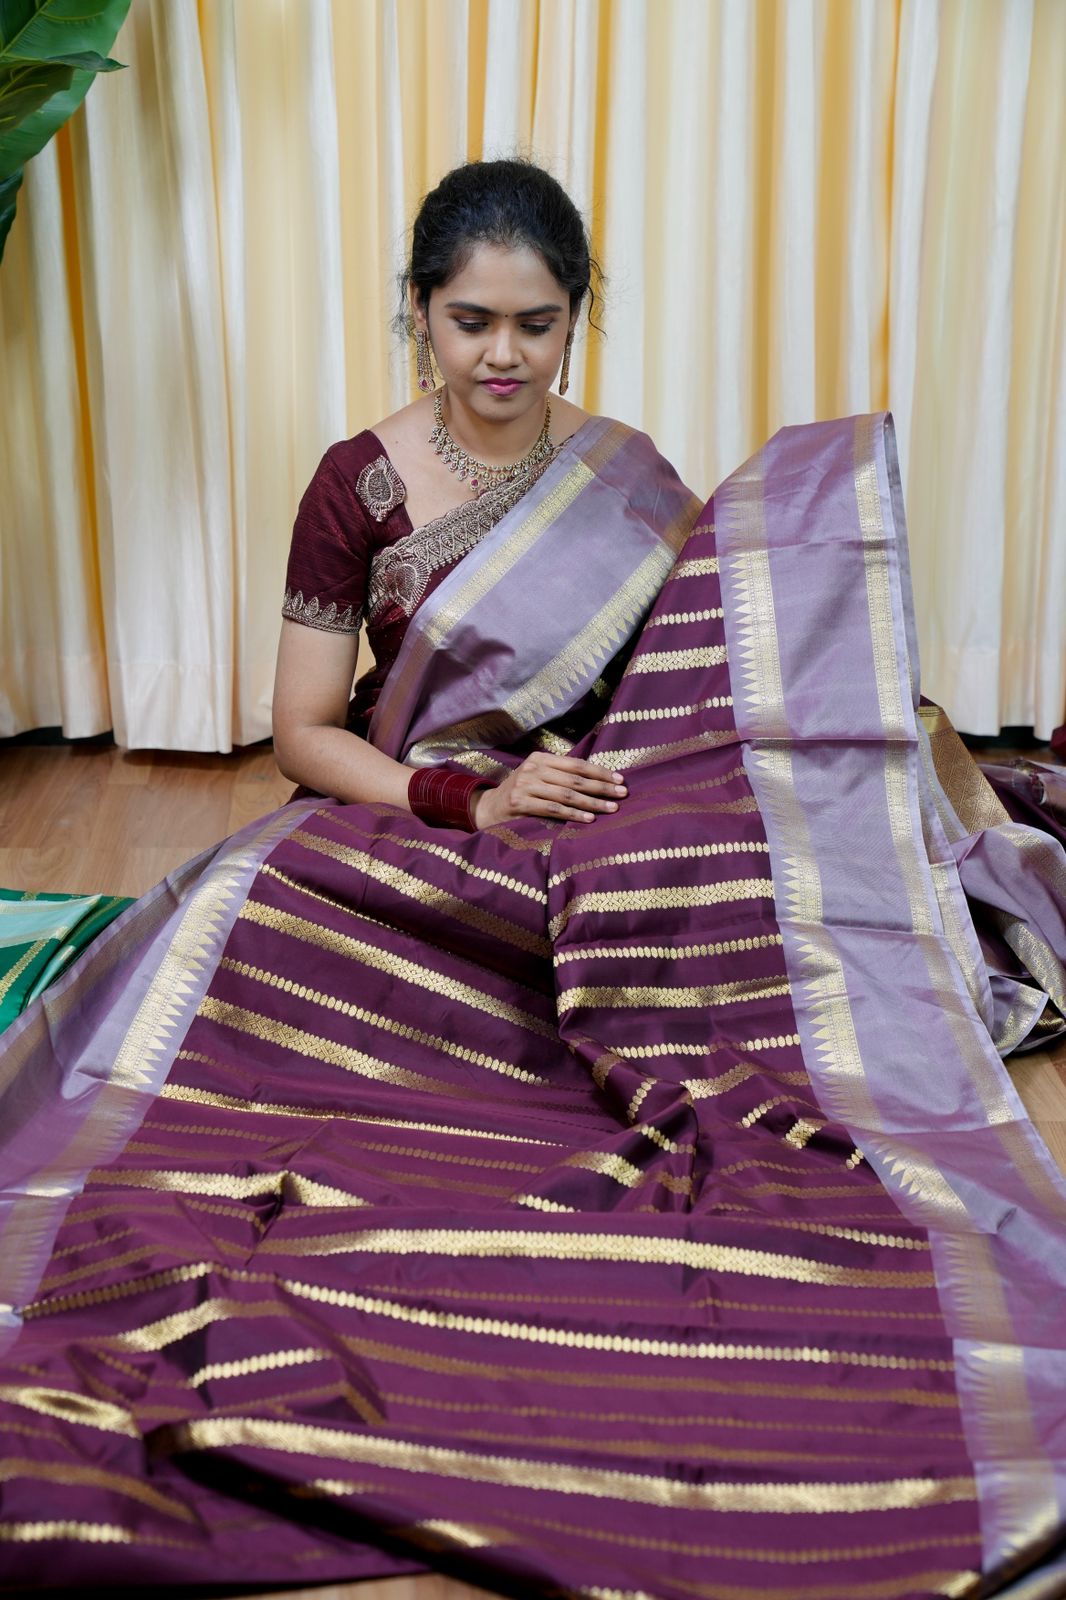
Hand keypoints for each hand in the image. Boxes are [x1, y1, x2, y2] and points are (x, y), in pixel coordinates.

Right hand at [472, 753, 626, 827]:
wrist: (490, 808)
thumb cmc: (522, 792)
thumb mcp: (538, 776)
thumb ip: (561, 774)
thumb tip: (599, 777)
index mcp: (540, 758)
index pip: (576, 764)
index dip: (599, 771)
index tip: (620, 779)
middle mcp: (532, 769)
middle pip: (575, 779)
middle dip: (602, 787)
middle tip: (623, 794)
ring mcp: (525, 786)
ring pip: (567, 795)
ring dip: (593, 803)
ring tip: (612, 808)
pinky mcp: (520, 803)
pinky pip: (554, 809)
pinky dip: (574, 814)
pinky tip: (590, 819)